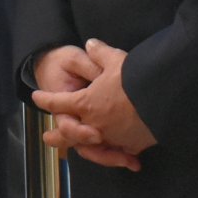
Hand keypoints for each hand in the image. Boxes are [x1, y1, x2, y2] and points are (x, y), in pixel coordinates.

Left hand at [32, 38, 156, 170]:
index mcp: (86, 103)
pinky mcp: (131, 146)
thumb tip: (90, 44)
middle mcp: (95, 124)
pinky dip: (115, 153)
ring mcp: (112, 137)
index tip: (36, 98)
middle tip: (47, 139)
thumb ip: (100, 53)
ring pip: (93, 147)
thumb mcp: (115, 59)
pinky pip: (118, 152)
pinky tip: (115, 151)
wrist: (162, 97)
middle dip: (58, 135)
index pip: (59, 102)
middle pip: (71, 132)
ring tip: (80, 150)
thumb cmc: (134, 78)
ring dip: (85, 149)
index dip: (46, 99)